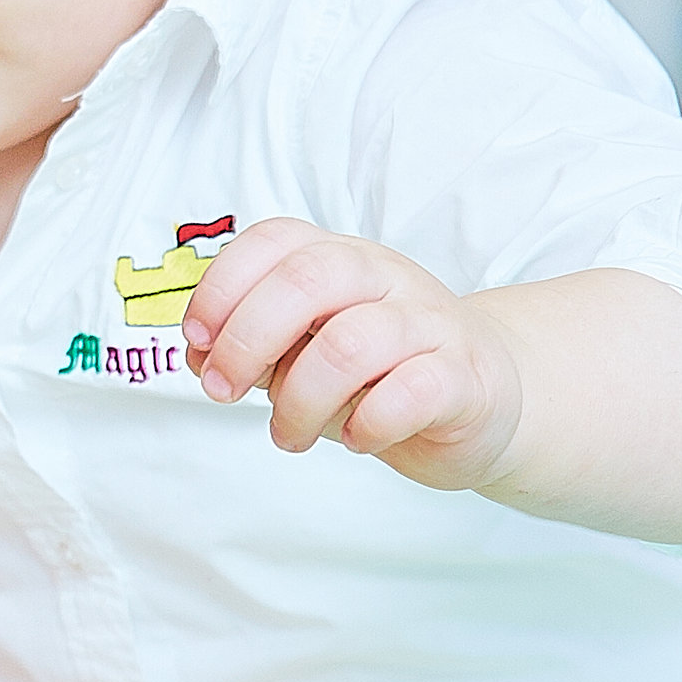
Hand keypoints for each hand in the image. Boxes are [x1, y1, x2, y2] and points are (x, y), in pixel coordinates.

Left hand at [180, 217, 525, 490]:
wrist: (485, 397)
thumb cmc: (378, 372)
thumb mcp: (305, 350)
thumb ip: (255, 345)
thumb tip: (201, 356)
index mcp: (339, 258)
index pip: (274, 240)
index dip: (221, 287)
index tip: (196, 341)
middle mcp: (385, 276)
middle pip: (306, 281)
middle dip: (247, 341)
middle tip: (222, 392)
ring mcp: (430, 322)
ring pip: (350, 343)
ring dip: (298, 402)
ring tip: (287, 436)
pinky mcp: (464, 377)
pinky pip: (410, 392)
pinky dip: (367, 425)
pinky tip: (356, 440)